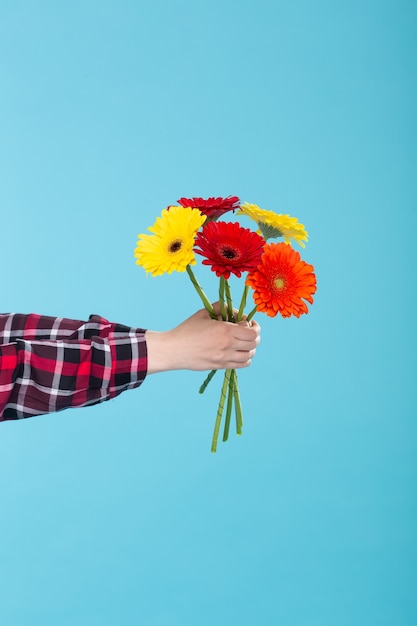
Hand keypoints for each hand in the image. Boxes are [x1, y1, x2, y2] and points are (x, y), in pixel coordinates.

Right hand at [145, 306, 260, 373]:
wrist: (174, 350)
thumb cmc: (187, 330)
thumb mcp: (203, 313)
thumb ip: (221, 308)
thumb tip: (235, 311)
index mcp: (225, 330)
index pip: (252, 332)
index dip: (254, 326)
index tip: (248, 323)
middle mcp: (228, 345)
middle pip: (254, 343)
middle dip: (255, 336)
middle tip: (248, 332)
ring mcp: (225, 358)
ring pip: (250, 355)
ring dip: (251, 348)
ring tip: (244, 343)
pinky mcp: (220, 366)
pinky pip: (242, 365)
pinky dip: (246, 359)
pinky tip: (239, 353)